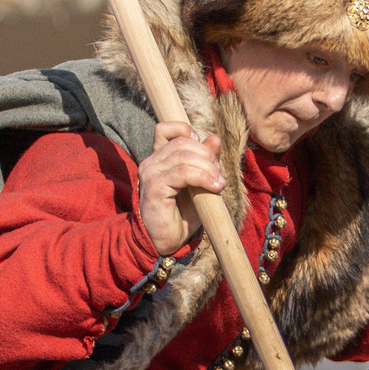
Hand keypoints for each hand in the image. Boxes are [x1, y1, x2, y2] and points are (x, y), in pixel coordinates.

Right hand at [137, 121, 225, 255]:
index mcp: (158, 158)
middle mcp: (151, 162)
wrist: (168, 240)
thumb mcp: (199, 182)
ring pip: (183, 156)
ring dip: (207, 167)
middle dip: (206, 154)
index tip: (202, 149)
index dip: (185, 130)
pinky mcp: (155, 188)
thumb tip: (215, 139)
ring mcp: (150, 174)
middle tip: (217, 173)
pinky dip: (203, 177)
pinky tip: (214, 187)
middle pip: (181, 143)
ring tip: (218, 181)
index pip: (164, 128)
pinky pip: (183, 174)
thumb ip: (205, 160)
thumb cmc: (183, 213)